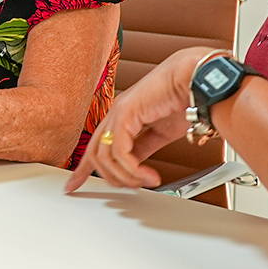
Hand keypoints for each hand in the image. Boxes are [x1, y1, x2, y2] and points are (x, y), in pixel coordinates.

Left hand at [64, 48, 208, 192]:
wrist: (194, 80)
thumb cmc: (182, 101)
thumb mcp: (159, 134)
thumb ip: (143, 149)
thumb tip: (134, 168)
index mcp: (121, 117)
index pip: (95, 146)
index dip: (83, 169)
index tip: (73, 185)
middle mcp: (115, 114)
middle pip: (95, 155)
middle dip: (110, 178)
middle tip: (132, 188)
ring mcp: (118, 112)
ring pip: (105, 156)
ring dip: (126, 177)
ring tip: (146, 182)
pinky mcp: (125, 113)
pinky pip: (119, 150)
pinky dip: (134, 169)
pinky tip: (149, 176)